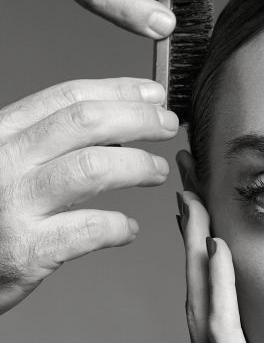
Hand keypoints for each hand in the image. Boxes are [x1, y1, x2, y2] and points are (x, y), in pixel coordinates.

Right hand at [0, 77, 177, 314]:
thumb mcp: (4, 166)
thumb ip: (45, 148)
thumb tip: (114, 134)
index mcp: (1, 135)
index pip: (66, 98)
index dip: (118, 91)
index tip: (153, 93)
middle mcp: (5, 161)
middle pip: (85, 123)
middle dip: (137, 118)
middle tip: (169, 125)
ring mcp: (14, 204)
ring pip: (92, 168)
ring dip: (137, 166)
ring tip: (158, 171)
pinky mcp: (26, 250)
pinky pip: (89, 229)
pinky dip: (118, 227)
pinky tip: (127, 230)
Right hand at [176, 159, 263, 342]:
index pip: (214, 316)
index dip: (209, 264)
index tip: (211, 216)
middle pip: (198, 305)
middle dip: (192, 245)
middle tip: (186, 191)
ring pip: (201, 311)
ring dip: (197, 253)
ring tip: (191, 202)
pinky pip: (223, 334)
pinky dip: (220, 288)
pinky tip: (220, 247)